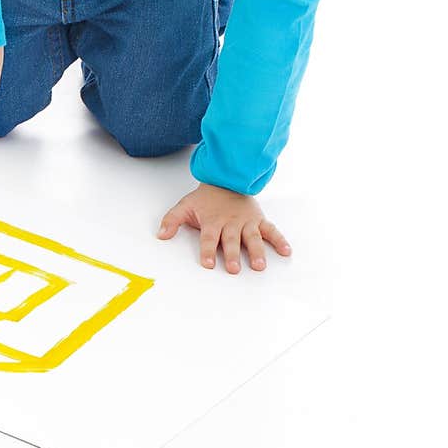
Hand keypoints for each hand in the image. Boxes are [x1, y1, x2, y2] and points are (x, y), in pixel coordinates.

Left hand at [157, 182, 291, 273]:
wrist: (227, 178)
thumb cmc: (207, 198)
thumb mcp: (185, 206)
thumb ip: (172, 220)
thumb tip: (161, 235)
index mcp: (213, 221)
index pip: (209, 238)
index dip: (207, 251)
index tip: (207, 264)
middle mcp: (231, 223)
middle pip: (231, 241)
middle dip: (232, 255)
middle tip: (233, 269)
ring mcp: (246, 222)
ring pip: (252, 238)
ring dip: (256, 251)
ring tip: (259, 265)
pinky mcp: (259, 220)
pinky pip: (271, 230)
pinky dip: (280, 240)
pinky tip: (286, 252)